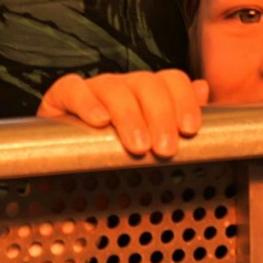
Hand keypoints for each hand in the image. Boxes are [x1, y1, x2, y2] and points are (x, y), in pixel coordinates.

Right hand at [37, 70, 208, 158]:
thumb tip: (203, 88)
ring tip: (138, 147)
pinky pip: (72, 88)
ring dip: (129, 115)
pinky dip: (86, 101)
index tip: (190, 130)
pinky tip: (99, 122)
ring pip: (113, 86)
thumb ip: (177, 122)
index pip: (170, 80)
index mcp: (146, 97)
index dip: (183, 99)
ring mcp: (90, 90)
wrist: (66, 182)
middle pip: (145, 82)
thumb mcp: (151, 153)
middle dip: (160, 115)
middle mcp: (121, 88)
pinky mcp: (59, 99)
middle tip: (165, 150)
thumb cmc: (114, 168)